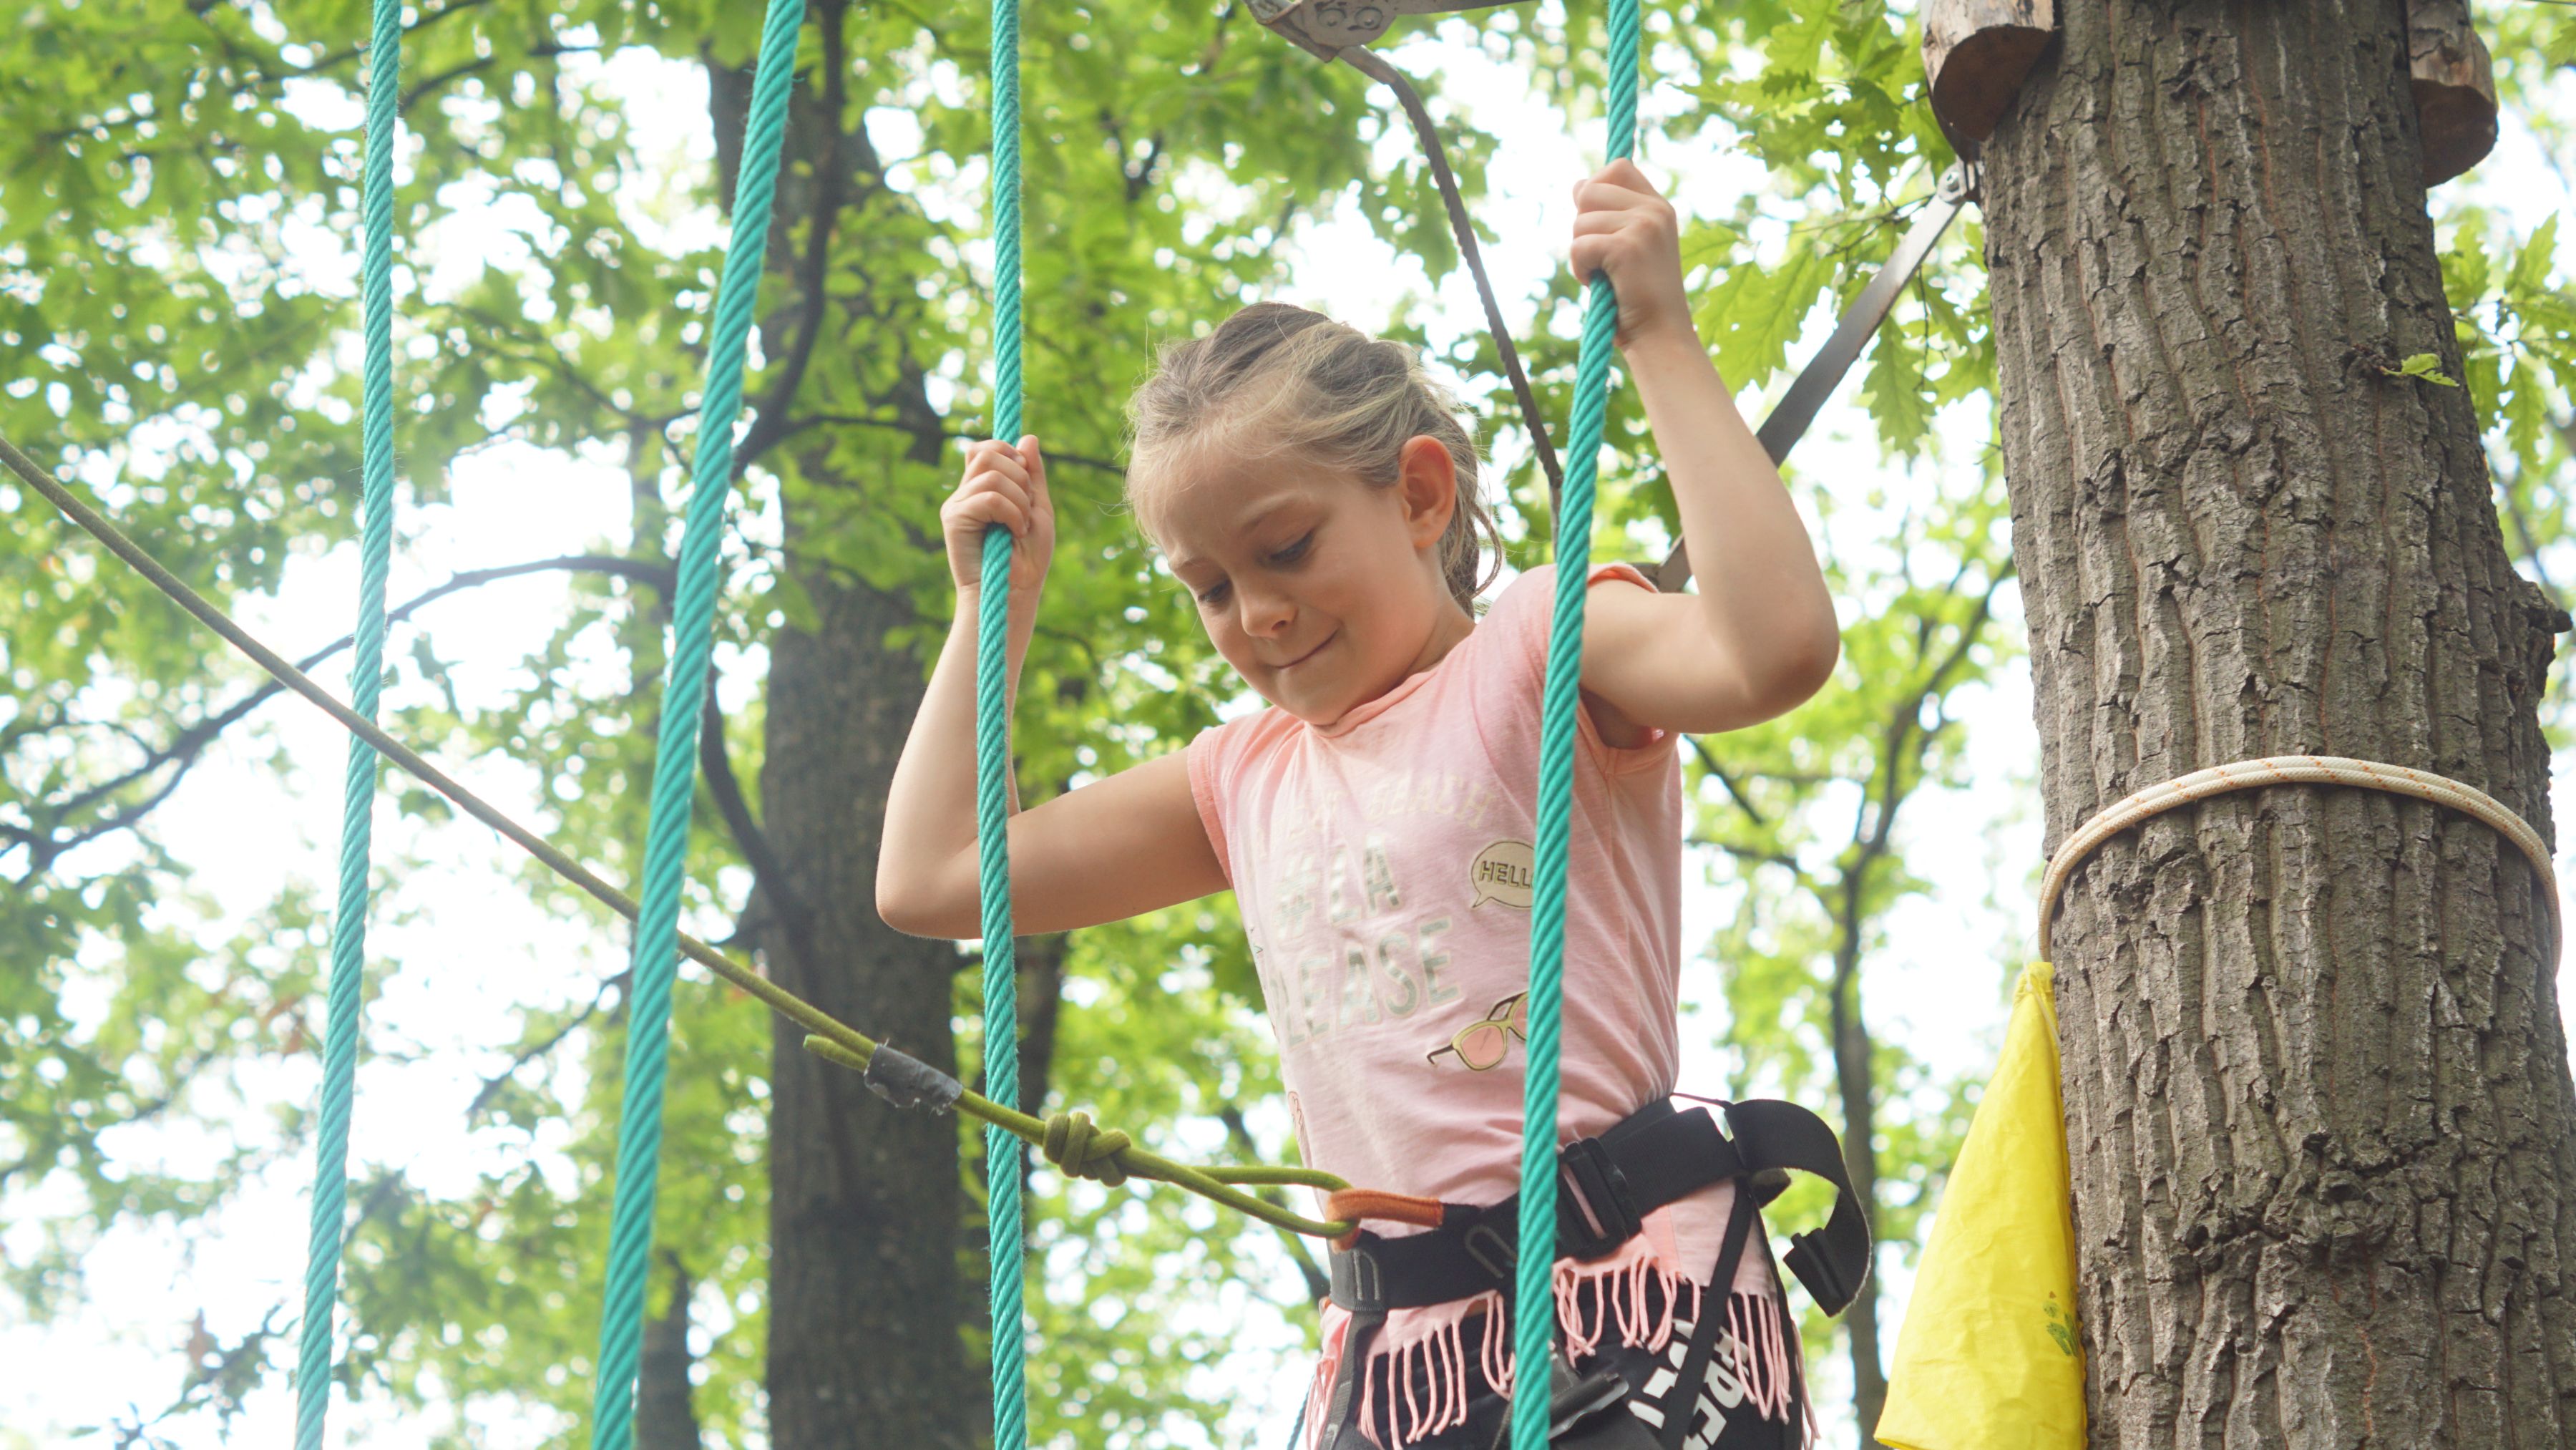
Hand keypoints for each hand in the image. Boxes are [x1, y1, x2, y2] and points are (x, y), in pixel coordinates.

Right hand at [942, 436, 1053, 599]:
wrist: (1014, 594)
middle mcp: (965, 493)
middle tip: (1026, 509)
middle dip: (1020, 475)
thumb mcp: (1038, 508)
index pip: (987, 448)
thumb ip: (1033, 475)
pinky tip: (1014, 532)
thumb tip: (1028, 437)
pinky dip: (1011, 512)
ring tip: (1021, 525)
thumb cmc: (1027, 559)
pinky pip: (988, 496)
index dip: (1011, 454)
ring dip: (1019, 498)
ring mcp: (957, 505)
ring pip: (990, 473)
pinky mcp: (954, 519)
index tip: (1028, 485)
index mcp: (982, 489)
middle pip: (988, 452)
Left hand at [1569, 159, 1695, 351]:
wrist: (1660, 335)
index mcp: (1658, 206)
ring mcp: (1643, 225)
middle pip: (1589, 191)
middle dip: (1582, 227)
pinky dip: (1580, 269)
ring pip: (1579, 222)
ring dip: (1580, 253)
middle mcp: (1655, 209)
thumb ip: (1608, 214)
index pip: (1617, 168)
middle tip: (1600, 257)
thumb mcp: (1627, 246)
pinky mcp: (1627, 247)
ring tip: (1605, 276)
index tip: (1598, 225)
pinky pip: (1578, 246)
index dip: (1595, 189)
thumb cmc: (1638, 297)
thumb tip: (1578, 185)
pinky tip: (1599, 284)